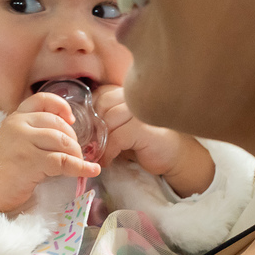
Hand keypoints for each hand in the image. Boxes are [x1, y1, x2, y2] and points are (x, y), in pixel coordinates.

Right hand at [0, 92, 101, 213]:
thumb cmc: (3, 171)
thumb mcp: (15, 143)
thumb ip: (34, 134)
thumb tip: (69, 137)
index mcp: (15, 118)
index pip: (41, 100)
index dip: (61, 106)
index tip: (71, 119)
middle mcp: (18, 126)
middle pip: (58, 124)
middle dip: (73, 140)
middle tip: (75, 155)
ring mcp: (23, 143)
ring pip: (63, 141)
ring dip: (76, 155)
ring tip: (77, 165)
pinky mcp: (30, 161)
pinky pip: (63, 161)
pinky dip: (81, 167)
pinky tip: (90, 171)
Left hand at [93, 85, 215, 197]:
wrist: (173, 156)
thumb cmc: (145, 141)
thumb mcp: (122, 126)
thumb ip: (107, 118)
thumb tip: (81, 125)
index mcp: (131, 94)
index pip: (101, 94)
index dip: (92, 112)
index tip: (91, 130)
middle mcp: (137, 98)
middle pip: (103, 106)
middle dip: (94, 127)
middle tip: (92, 144)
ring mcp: (142, 111)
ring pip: (108, 121)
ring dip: (100, 141)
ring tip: (99, 153)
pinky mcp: (144, 129)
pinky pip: (116, 138)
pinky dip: (108, 152)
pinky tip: (107, 161)